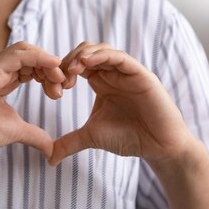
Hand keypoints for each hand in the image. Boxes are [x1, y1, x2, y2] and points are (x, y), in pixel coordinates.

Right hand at [0, 42, 64, 160]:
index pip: (31, 65)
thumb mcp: (16, 131)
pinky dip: (37, 57)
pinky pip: (15, 56)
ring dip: (46, 61)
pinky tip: (51, 66)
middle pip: (30, 55)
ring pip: (24, 50)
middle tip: (62, 85)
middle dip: (50, 66)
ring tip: (59, 77)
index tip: (60, 91)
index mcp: (3, 79)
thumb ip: (35, 135)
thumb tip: (52, 149)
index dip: (49, 73)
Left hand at [49, 42, 192, 165]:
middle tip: (59, 80)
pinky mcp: (140, 74)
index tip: (53, 90)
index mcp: (100, 82)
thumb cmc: (129, 138)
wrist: (158, 147)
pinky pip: (120, 57)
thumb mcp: (92, 137)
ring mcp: (126, 72)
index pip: (77, 64)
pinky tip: (87, 62)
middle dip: (68, 62)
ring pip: (101, 50)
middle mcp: (113, 73)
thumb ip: (70, 142)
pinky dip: (102, 56)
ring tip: (71, 69)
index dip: (61, 72)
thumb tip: (49, 159)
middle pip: (86, 52)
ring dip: (83, 55)